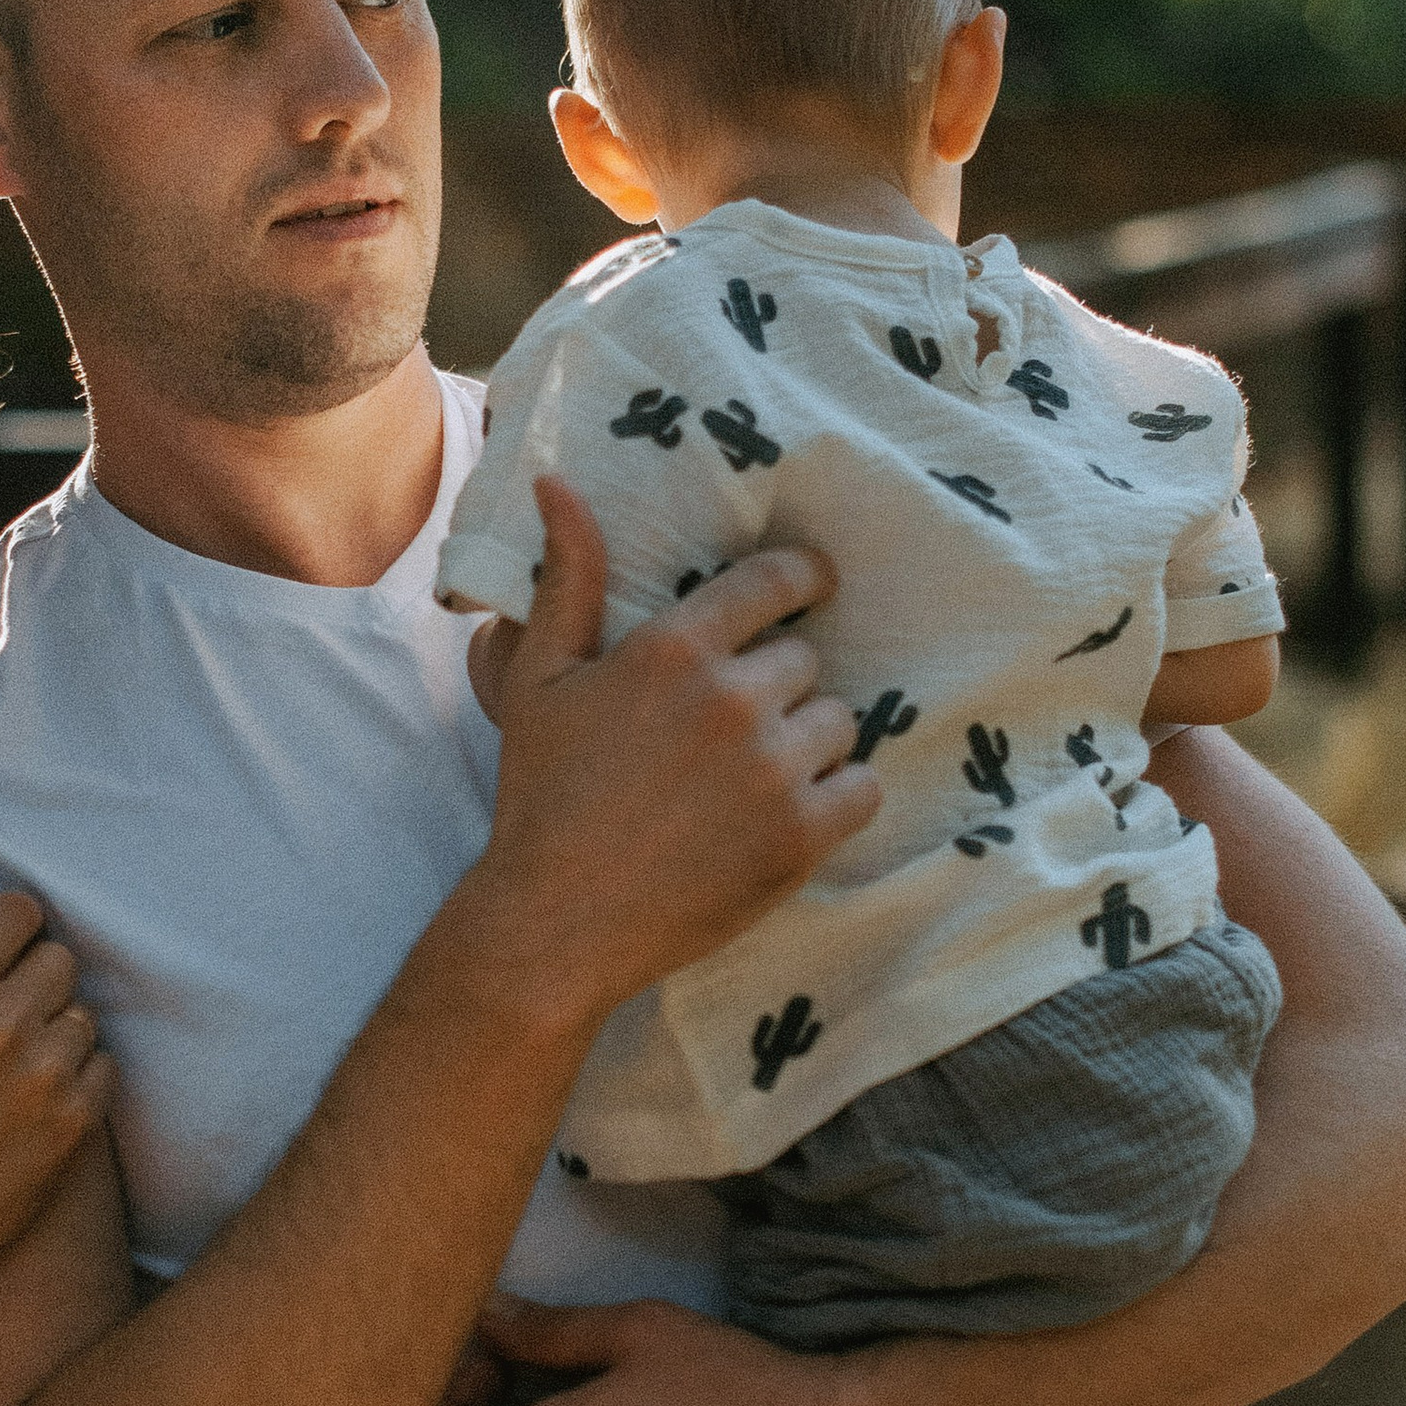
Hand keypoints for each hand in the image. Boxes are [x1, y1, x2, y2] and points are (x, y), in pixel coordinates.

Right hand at [0, 892, 112, 1325]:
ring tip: (14, 1071)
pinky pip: (104, 1066)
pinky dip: (78, 1079)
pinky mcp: (75, 1122)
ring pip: (84, 1014)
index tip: (1, 956)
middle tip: (4, 1022)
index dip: (9, 931)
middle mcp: (0, 1022)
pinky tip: (35, 1103)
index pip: (18, 910)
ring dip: (55, 1034)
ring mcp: (44, 1074)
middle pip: (59, 958)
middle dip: (32, 983)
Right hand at [465, 481, 877, 1036]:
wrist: (556, 920)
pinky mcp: (802, 835)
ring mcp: (775, 769)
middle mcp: (734, 698)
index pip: (776, 582)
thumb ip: (569, 579)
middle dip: (780, 690)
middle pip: (807, 662)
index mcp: (674, 649)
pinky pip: (865, 788)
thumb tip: (559, 484)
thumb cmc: (542, 798)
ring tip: (759, 779)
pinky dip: (839, 800)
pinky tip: (793, 815)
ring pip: (840, 723)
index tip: (810, 589)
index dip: (801, 580)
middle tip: (735, 733)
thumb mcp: (540, 679)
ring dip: (811, 745)